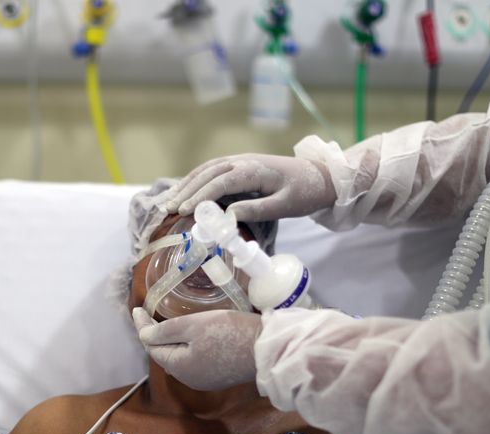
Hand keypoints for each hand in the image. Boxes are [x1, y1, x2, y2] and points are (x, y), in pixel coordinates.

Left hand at [132, 308, 261, 390]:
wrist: (266, 350)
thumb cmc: (227, 332)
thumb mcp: (192, 326)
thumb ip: (164, 331)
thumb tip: (143, 336)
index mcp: (178, 367)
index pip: (151, 346)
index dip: (142, 327)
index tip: (137, 309)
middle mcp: (189, 379)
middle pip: (165, 354)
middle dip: (156, 336)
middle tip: (150, 316)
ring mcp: (205, 380)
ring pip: (181, 359)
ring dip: (173, 342)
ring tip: (168, 324)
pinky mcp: (220, 376)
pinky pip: (196, 361)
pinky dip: (188, 348)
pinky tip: (192, 337)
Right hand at [165, 154, 336, 221]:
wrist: (321, 176)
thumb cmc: (305, 193)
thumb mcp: (285, 206)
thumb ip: (257, 209)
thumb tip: (228, 216)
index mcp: (253, 170)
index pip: (220, 182)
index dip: (200, 196)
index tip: (185, 211)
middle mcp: (243, 161)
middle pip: (207, 173)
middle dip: (186, 190)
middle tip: (168, 208)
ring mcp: (241, 161)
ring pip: (207, 169)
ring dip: (187, 184)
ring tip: (170, 201)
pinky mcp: (241, 165)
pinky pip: (214, 170)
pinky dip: (197, 179)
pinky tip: (187, 190)